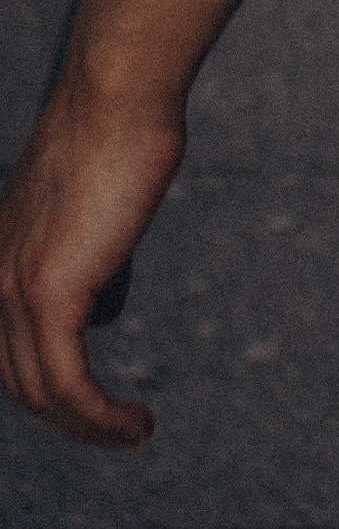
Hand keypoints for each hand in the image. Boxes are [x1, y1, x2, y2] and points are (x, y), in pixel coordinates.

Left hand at [0, 76, 184, 447]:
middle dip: (66, 416)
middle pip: (16, 381)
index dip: (42, 387)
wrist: (116, 94)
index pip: (3, 350)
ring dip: (89, 429)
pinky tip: (136, 423)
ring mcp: (11, 291)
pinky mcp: (48, 296)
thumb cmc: (117, 133)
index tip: (88, 407)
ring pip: (40, 394)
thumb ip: (89, 259)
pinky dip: (100, 419)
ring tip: (133, 434)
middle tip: (117, 428)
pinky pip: (68, 386)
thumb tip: (105, 309)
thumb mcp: (92, 207)